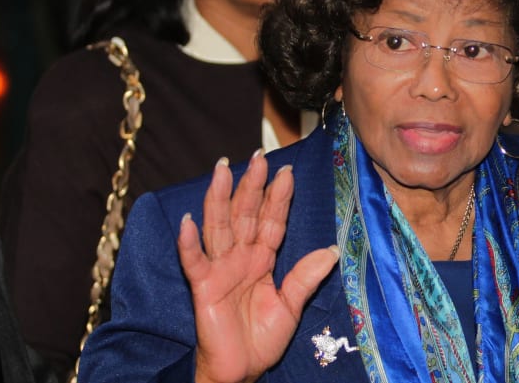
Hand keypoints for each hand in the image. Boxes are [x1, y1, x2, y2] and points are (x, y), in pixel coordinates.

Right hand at [177, 150, 338, 382]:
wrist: (242, 370)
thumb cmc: (262, 339)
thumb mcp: (291, 305)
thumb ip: (306, 277)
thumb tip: (331, 249)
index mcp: (262, 259)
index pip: (271, 221)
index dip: (278, 197)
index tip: (286, 172)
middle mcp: (240, 257)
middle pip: (245, 215)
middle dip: (251, 186)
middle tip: (257, 157)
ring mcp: (220, 269)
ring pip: (219, 226)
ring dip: (219, 198)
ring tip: (221, 171)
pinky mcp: (203, 287)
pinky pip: (195, 261)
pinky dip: (189, 242)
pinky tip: (187, 221)